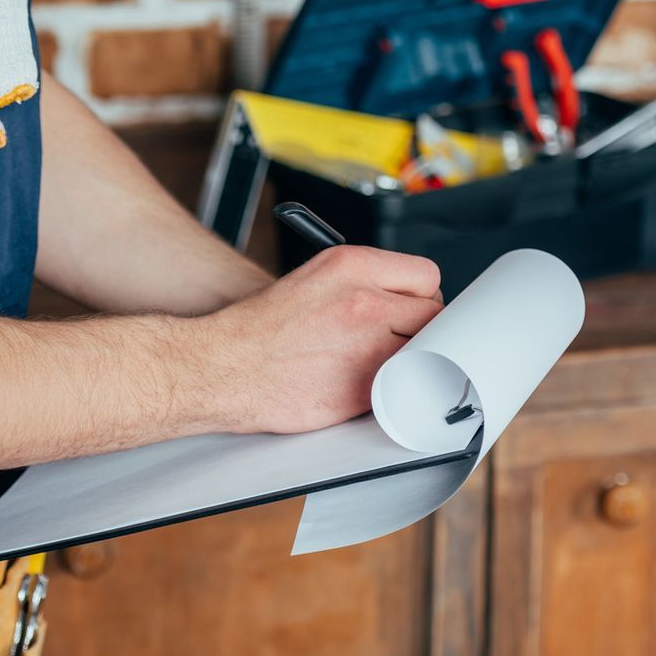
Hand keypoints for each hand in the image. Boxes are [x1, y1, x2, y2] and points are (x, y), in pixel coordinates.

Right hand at [186, 246, 443, 434]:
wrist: (223, 367)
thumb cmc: (262, 327)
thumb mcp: (316, 277)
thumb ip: (366, 282)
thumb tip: (405, 298)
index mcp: (353, 266)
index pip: (427, 276)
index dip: (420, 296)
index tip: (410, 308)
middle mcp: (365, 302)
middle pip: (433, 315)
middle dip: (419, 328)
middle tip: (396, 338)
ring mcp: (367, 347)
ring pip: (422, 352)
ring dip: (409, 359)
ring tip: (377, 362)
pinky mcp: (363, 388)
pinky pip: (401, 384)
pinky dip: (391, 387)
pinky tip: (364, 383)